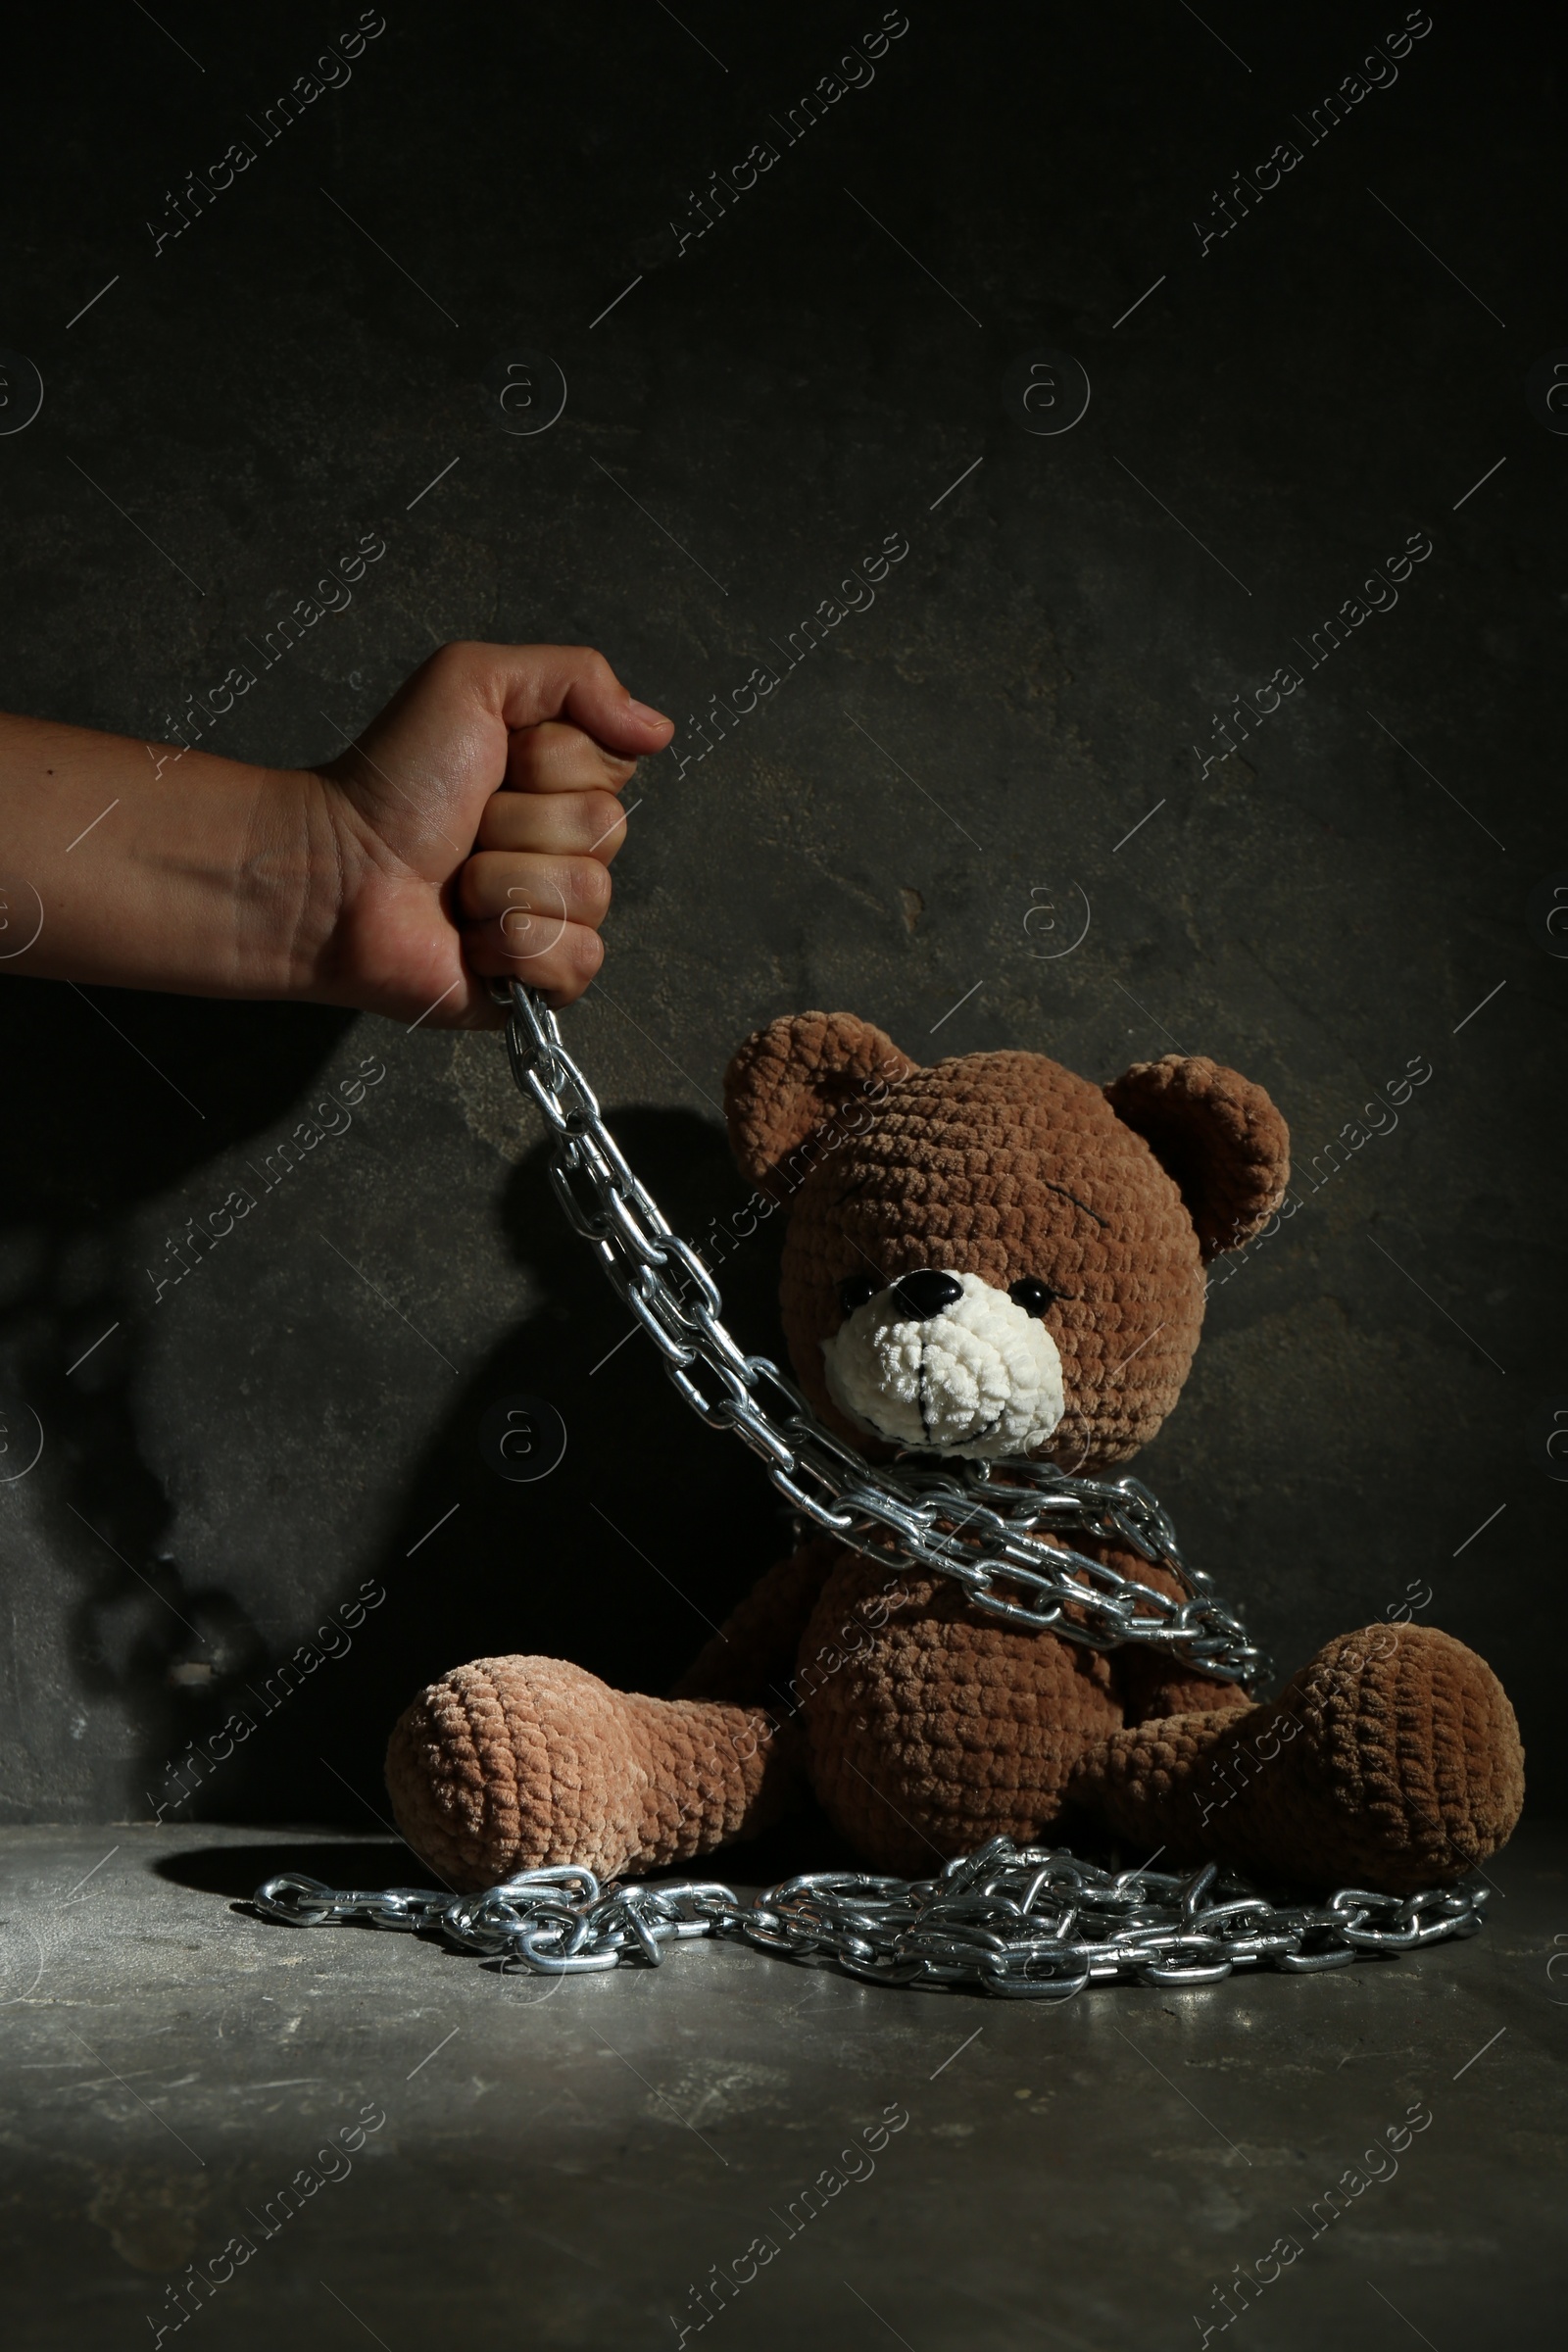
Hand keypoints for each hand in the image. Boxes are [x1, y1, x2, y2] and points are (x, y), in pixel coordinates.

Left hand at [311, 642, 672, 1026]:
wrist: (335, 871)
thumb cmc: (392, 782)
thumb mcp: (473, 680)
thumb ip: (575, 677)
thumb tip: (659, 730)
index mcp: (559, 781)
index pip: (613, 768)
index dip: (551, 763)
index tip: (495, 765)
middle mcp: (564, 846)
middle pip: (607, 832)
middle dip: (520, 824)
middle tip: (465, 828)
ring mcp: (556, 915)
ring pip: (591, 896)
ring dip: (505, 885)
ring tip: (455, 885)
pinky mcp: (540, 979)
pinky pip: (578, 960)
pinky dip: (516, 946)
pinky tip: (471, 940)